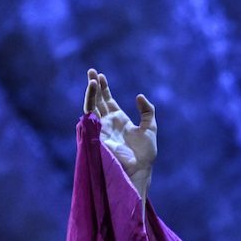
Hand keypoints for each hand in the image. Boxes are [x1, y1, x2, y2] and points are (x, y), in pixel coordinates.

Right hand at [83, 68, 155, 199]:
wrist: (140, 169)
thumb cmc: (145, 154)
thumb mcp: (150, 128)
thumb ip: (147, 111)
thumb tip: (139, 96)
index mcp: (119, 120)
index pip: (107, 101)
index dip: (104, 88)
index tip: (101, 76)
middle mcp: (107, 123)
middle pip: (97, 100)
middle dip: (94, 86)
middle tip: (91, 71)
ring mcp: (101, 128)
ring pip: (92, 106)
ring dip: (91, 92)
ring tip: (92, 79)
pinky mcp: (97, 133)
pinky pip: (90, 116)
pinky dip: (90, 103)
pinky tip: (92, 91)